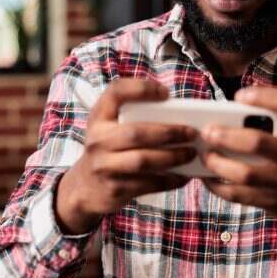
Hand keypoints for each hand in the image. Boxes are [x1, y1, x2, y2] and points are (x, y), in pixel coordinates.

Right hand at [55, 79, 197, 233]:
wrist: (84, 188)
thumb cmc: (107, 150)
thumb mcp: (108, 128)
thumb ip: (130, 116)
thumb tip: (176, 110)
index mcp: (98, 118)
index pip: (116, 92)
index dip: (141, 88)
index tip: (166, 93)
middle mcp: (98, 140)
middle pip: (136, 133)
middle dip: (169, 132)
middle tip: (191, 132)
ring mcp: (104, 166)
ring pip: (143, 160)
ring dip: (173, 157)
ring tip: (190, 153)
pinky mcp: (115, 189)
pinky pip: (148, 184)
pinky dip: (170, 180)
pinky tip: (183, 176)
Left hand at [199, 86, 276, 252]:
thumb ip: (276, 123)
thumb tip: (229, 112)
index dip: (261, 96)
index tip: (239, 96)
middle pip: (257, 142)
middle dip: (226, 136)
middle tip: (207, 132)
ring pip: (245, 174)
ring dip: (217, 163)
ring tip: (205, 154)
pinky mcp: (273, 202)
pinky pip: (238, 195)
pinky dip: (217, 186)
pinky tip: (207, 177)